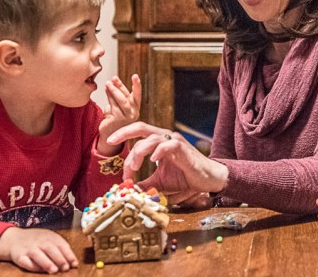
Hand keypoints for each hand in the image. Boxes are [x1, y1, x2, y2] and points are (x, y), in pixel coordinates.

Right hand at [0, 227, 77, 273]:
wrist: (13, 238)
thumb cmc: (36, 241)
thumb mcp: (49, 238)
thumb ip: (59, 247)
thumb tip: (72, 262)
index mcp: (49, 236)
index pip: (61, 244)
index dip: (68, 254)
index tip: (74, 264)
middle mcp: (39, 241)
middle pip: (50, 249)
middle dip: (59, 259)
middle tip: (66, 268)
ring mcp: (28, 248)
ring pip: (38, 255)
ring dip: (46, 263)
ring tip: (54, 270)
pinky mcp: (18, 256)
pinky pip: (26, 262)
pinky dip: (33, 266)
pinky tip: (40, 270)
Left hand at [97, 74, 140, 155]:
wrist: (109, 137)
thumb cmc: (113, 121)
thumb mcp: (116, 107)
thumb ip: (115, 97)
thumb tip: (110, 84)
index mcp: (135, 109)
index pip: (137, 95)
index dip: (137, 86)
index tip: (135, 76)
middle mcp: (133, 113)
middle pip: (127, 96)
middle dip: (121, 86)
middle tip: (114, 78)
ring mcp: (127, 117)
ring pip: (121, 100)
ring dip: (113, 90)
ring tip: (108, 83)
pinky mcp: (118, 120)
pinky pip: (114, 105)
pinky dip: (110, 97)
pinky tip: (106, 91)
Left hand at [107, 122, 228, 195]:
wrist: (207, 179)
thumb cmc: (185, 177)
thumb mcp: (159, 182)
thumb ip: (145, 184)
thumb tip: (128, 191)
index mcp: (158, 142)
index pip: (137, 137)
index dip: (126, 154)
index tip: (122, 174)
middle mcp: (165, 137)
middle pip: (141, 126)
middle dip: (123, 132)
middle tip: (110, 141)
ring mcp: (174, 141)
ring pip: (152, 137)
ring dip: (139, 152)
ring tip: (134, 167)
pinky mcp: (183, 148)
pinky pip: (169, 144)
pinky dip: (158, 151)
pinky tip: (153, 161)